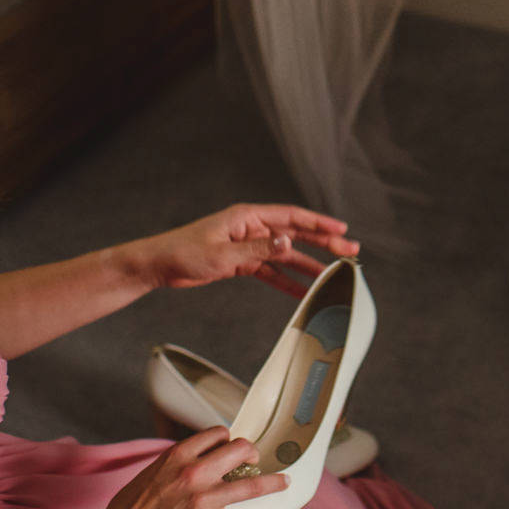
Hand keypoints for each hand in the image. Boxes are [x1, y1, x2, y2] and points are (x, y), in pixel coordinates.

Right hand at [102, 427, 285, 508]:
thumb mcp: (153, 471)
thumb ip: (180, 463)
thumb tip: (202, 459)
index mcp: (178, 455)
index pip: (218, 433)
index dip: (230, 439)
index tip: (234, 446)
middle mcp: (193, 473)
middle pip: (240, 450)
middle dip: (254, 454)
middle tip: (258, 461)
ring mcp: (202, 500)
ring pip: (252, 486)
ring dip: (274, 483)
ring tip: (285, 483)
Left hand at [130, 203, 359, 299]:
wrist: (159, 265)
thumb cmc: (183, 252)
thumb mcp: (222, 253)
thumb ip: (257, 250)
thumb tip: (287, 243)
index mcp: (248, 217)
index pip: (291, 217)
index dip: (319, 223)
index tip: (341, 229)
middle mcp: (252, 228)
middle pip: (295, 235)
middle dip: (323, 243)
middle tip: (349, 251)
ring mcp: (248, 245)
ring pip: (286, 255)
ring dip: (309, 263)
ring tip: (333, 272)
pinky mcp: (242, 263)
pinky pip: (271, 272)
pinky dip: (287, 281)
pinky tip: (303, 291)